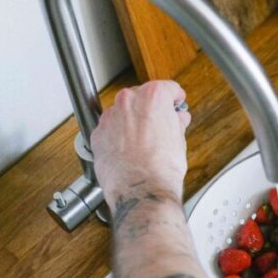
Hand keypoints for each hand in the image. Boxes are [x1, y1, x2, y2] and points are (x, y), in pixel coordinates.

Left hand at [91, 80, 191, 206]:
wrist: (141, 190)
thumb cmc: (161, 168)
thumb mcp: (179, 140)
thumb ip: (175, 123)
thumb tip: (176, 120)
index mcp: (152, 96)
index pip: (167, 88)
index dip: (175, 97)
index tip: (176, 103)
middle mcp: (128, 101)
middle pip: (141, 97)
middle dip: (150, 110)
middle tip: (160, 126)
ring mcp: (110, 117)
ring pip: (123, 113)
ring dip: (132, 122)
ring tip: (143, 142)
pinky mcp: (98, 134)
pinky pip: (110, 130)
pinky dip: (117, 136)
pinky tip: (128, 151)